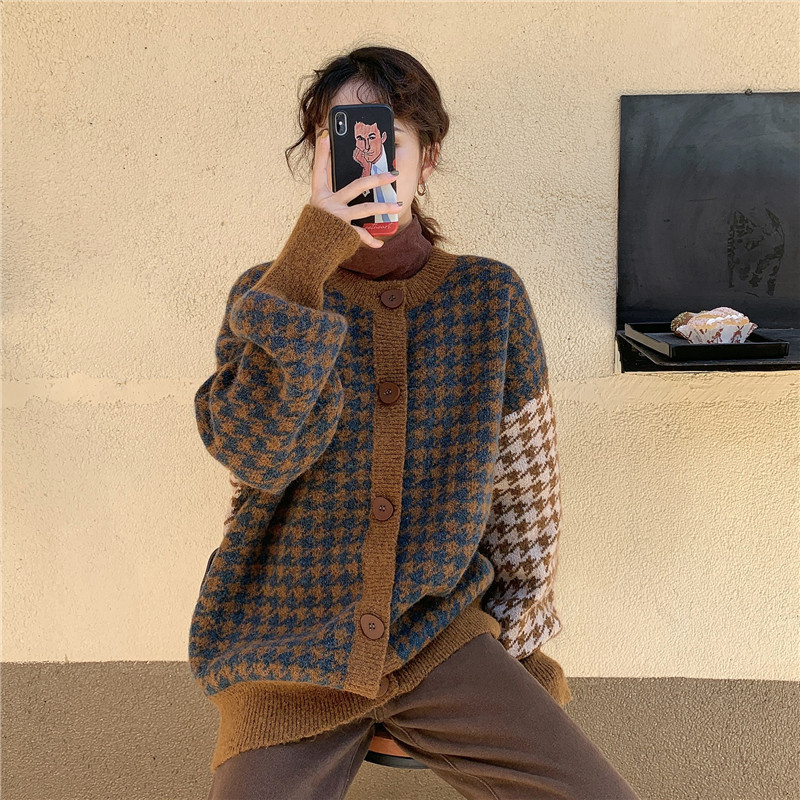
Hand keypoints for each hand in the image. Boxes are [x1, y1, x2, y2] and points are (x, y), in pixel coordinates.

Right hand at [310, 131, 401, 247]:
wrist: (309, 248)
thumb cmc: (317, 224)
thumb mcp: (318, 204)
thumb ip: (330, 189)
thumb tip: (340, 168)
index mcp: (320, 194)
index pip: (320, 169)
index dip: (321, 152)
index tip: (326, 135)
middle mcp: (328, 204)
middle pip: (357, 186)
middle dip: (376, 178)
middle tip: (393, 175)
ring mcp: (337, 218)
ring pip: (365, 208)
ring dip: (383, 207)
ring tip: (398, 206)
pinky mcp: (342, 233)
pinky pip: (360, 235)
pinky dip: (370, 240)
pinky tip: (380, 243)